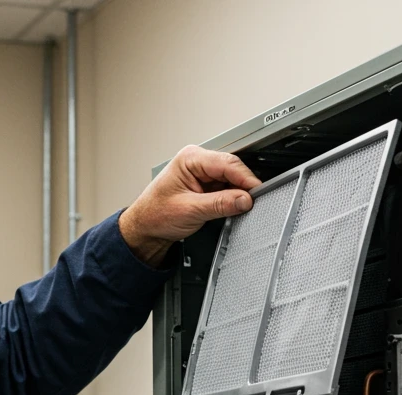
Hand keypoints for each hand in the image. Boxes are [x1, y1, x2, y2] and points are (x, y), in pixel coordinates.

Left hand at [119, 145, 261, 265]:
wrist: (144, 228)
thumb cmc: (155, 215)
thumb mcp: (190, 210)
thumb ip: (220, 204)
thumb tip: (244, 199)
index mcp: (190, 158)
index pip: (228, 163)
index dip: (246, 178)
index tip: (257, 192)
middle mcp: (197, 161)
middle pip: (232, 169)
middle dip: (243, 186)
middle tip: (251, 203)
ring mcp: (202, 173)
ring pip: (231, 179)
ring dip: (237, 193)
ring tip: (238, 208)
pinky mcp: (205, 185)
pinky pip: (226, 188)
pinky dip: (232, 198)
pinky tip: (231, 207)